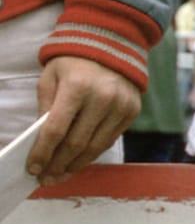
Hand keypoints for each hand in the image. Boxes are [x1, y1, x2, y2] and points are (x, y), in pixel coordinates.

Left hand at [31, 56, 142, 184]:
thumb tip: (41, 143)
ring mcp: (121, 105)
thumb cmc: (73, 63)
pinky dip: (93, 153)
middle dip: (58, 164)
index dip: (43, 153)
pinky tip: (79, 161)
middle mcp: (102, 98)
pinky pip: (109, 139)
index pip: (56, 129)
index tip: (33, 168)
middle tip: (46, 178)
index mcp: (77, 87)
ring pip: (95, 146)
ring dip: (76, 164)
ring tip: (61, 175)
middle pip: (76, 143)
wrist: (112, 45)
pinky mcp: (132, 111)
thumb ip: (45, 109)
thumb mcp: (50, 78)